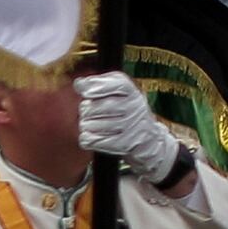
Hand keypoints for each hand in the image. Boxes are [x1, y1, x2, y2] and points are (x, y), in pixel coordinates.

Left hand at [73, 71, 184, 187]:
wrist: (149, 139)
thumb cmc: (125, 110)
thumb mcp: (117, 92)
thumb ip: (97, 83)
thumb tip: (78, 83)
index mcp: (131, 91)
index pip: (116, 84)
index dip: (97, 87)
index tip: (85, 92)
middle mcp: (134, 107)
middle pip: (96, 107)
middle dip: (86, 109)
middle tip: (89, 112)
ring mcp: (130, 127)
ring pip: (91, 125)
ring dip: (86, 125)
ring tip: (93, 124)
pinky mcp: (123, 145)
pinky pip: (92, 140)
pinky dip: (87, 138)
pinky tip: (92, 136)